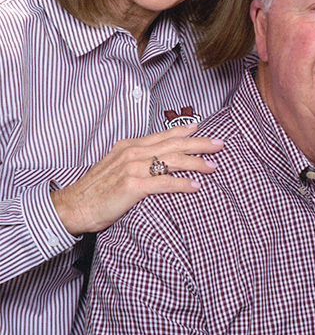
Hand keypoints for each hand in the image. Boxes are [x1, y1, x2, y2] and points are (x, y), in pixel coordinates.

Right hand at [51, 125, 223, 234]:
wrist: (75, 206)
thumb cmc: (96, 191)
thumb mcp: (116, 168)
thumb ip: (136, 161)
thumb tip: (155, 162)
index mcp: (129, 147)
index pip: (162, 135)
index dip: (183, 131)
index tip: (200, 128)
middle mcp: (132, 153)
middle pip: (173, 144)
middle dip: (199, 143)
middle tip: (219, 144)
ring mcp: (132, 168)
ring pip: (172, 160)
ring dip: (196, 162)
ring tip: (213, 166)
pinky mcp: (132, 186)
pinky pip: (164, 183)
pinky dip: (182, 184)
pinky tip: (196, 186)